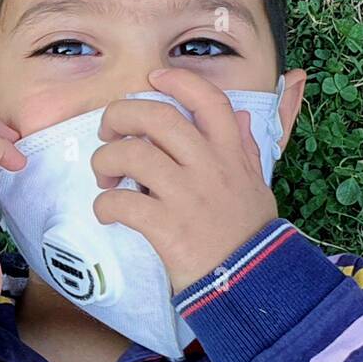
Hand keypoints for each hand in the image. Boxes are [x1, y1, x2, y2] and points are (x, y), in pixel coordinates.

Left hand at [90, 67, 280, 292]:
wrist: (251, 282)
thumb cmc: (251, 235)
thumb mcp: (258, 186)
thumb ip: (246, 151)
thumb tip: (241, 118)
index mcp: (230, 153)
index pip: (206, 99)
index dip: (176, 81)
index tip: (153, 79)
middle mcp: (208, 166)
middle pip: (156, 116)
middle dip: (121, 115)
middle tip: (108, 133)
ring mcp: (185, 195)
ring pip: (131, 154)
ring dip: (106, 160)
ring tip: (105, 178)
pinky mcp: (166, 226)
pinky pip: (121, 202)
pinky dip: (105, 204)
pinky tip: (107, 212)